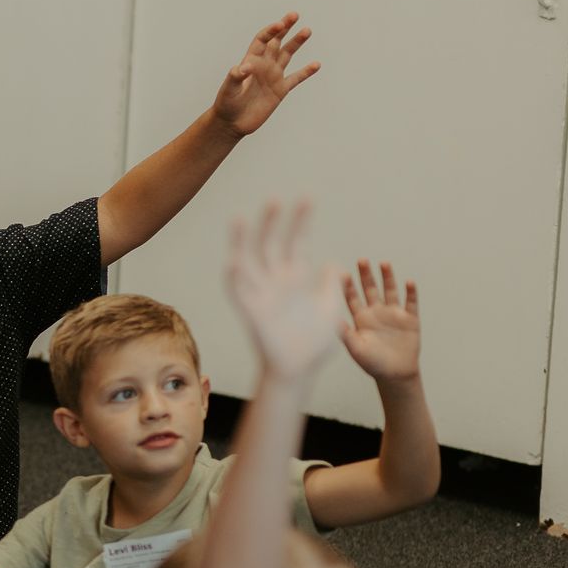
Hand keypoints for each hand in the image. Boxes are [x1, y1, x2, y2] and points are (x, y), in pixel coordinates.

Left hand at [212, 12, 319, 138]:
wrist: (232, 123)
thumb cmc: (226, 104)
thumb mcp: (229, 89)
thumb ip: (236, 77)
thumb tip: (245, 67)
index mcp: (250, 61)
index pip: (262, 40)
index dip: (270, 31)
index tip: (280, 24)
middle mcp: (263, 65)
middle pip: (276, 42)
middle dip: (284, 28)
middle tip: (294, 15)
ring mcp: (273, 77)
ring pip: (287, 55)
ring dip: (296, 43)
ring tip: (307, 30)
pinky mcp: (280, 90)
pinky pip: (296, 78)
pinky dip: (306, 72)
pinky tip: (316, 64)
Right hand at [226, 201, 343, 381]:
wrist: (300, 369)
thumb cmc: (315, 342)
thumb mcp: (330, 308)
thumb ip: (330, 285)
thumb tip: (333, 264)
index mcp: (297, 279)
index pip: (297, 243)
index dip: (301, 222)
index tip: (307, 199)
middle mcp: (277, 282)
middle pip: (271, 245)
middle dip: (273, 223)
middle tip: (275, 199)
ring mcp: (261, 295)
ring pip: (248, 261)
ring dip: (243, 241)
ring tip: (242, 218)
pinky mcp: (251, 311)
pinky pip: (238, 292)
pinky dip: (235, 277)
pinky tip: (234, 260)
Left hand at [340, 260, 421, 384]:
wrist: (395, 374)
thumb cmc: (372, 363)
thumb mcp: (355, 348)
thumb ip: (344, 333)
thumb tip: (331, 320)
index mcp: (361, 318)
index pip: (352, 298)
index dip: (348, 286)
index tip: (342, 274)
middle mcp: (376, 312)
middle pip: (370, 289)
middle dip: (366, 275)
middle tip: (362, 260)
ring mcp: (393, 314)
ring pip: (390, 291)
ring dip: (388, 278)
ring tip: (384, 264)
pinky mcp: (410, 319)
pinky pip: (411, 303)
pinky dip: (411, 293)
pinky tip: (408, 282)